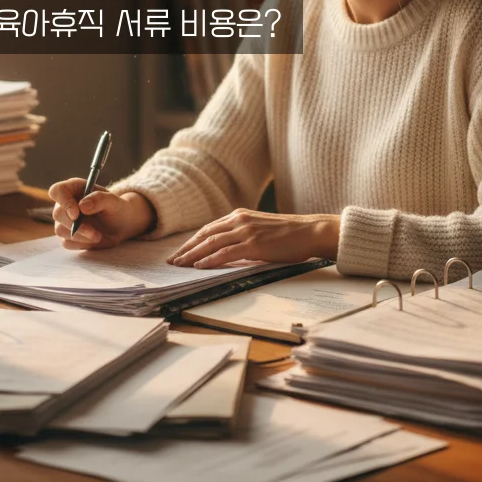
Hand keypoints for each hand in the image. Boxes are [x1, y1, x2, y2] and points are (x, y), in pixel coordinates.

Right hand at [47, 178, 154, 250]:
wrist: (121, 225)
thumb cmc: (117, 208)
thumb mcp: (114, 201)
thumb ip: (99, 199)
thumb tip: (82, 206)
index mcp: (74, 188)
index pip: (57, 191)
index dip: (63, 202)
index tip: (76, 214)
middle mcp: (66, 204)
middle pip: (57, 214)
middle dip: (76, 225)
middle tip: (93, 232)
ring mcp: (65, 220)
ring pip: (60, 230)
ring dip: (80, 236)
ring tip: (98, 235)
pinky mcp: (68, 236)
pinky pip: (67, 242)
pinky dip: (81, 243)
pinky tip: (94, 239)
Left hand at [166, 209, 339, 267]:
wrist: (309, 231)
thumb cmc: (289, 234)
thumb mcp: (260, 229)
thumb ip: (242, 235)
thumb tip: (226, 251)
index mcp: (239, 215)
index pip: (208, 229)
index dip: (192, 241)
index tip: (180, 251)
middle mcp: (239, 220)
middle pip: (204, 235)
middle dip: (186, 248)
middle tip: (172, 260)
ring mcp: (245, 231)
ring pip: (211, 243)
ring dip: (192, 255)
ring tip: (179, 265)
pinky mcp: (253, 244)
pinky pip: (225, 252)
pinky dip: (210, 259)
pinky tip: (199, 266)